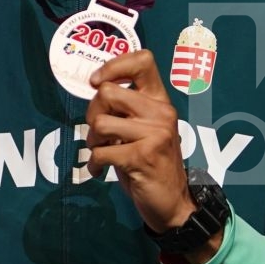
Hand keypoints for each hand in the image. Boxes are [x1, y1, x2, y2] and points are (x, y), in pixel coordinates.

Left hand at [85, 50, 194, 234]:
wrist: (172, 202)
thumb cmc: (151, 162)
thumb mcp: (142, 129)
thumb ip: (125, 108)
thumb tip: (93, 88)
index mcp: (160, 100)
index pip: (142, 61)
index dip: (113, 66)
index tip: (96, 81)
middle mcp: (161, 112)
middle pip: (107, 92)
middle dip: (92, 113)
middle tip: (98, 132)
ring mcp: (155, 134)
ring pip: (100, 123)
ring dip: (92, 141)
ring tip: (101, 151)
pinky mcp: (143, 156)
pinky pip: (101, 152)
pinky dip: (94, 163)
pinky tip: (99, 170)